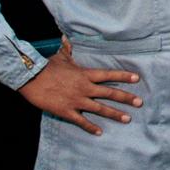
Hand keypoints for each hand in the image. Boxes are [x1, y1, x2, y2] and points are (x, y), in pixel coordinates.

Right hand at [18, 50, 142, 135]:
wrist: (30, 77)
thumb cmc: (46, 66)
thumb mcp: (60, 56)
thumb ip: (68, 50)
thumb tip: (67, 38)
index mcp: (85, 74)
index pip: (109, 75)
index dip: (124, 76)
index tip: (137, 79)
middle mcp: (85, 88)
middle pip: (110, 93)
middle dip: (126, 98)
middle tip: (139, 103)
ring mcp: (76, 100)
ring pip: (100, 108)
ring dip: (115, 114)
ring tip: (128, 118)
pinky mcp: (66, 111)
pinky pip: (81, 121)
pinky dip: (91, 127)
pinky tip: (99, 132)